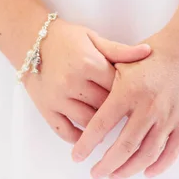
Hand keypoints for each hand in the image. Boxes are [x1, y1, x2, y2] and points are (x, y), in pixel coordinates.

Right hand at [23, 20, 150, 142]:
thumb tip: (148, 52)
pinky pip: (65, 131)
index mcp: (88, 64)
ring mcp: (58, 98)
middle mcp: (72, 83)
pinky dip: (78, 139)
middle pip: (105, 107)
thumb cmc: (66, 39)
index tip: (139, 100)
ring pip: (88, 122)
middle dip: (118, 112)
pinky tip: (89, 138)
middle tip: (130, 118)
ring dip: (101, 127)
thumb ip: (120, 51)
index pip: (117, 87)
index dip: (129, 94)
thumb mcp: (94, 39)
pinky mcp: (46, 109)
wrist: (30, 40)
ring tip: (112, 128)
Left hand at [72, 31, 178, 178]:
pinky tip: (147, 173)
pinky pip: (172, 151)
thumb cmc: (156, 52)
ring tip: (116, 175)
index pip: (101, 124)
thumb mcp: (126, 62)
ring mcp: (169, 116)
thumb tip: (87, 104)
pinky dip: (160, 166)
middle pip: (124, 146)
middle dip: (107, 164)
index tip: (77, 157)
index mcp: (128, 91)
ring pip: (147, 153)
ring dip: (129, 169)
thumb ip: (107, 83)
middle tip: (95, 174)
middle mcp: (148, 107)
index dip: (87, 144)